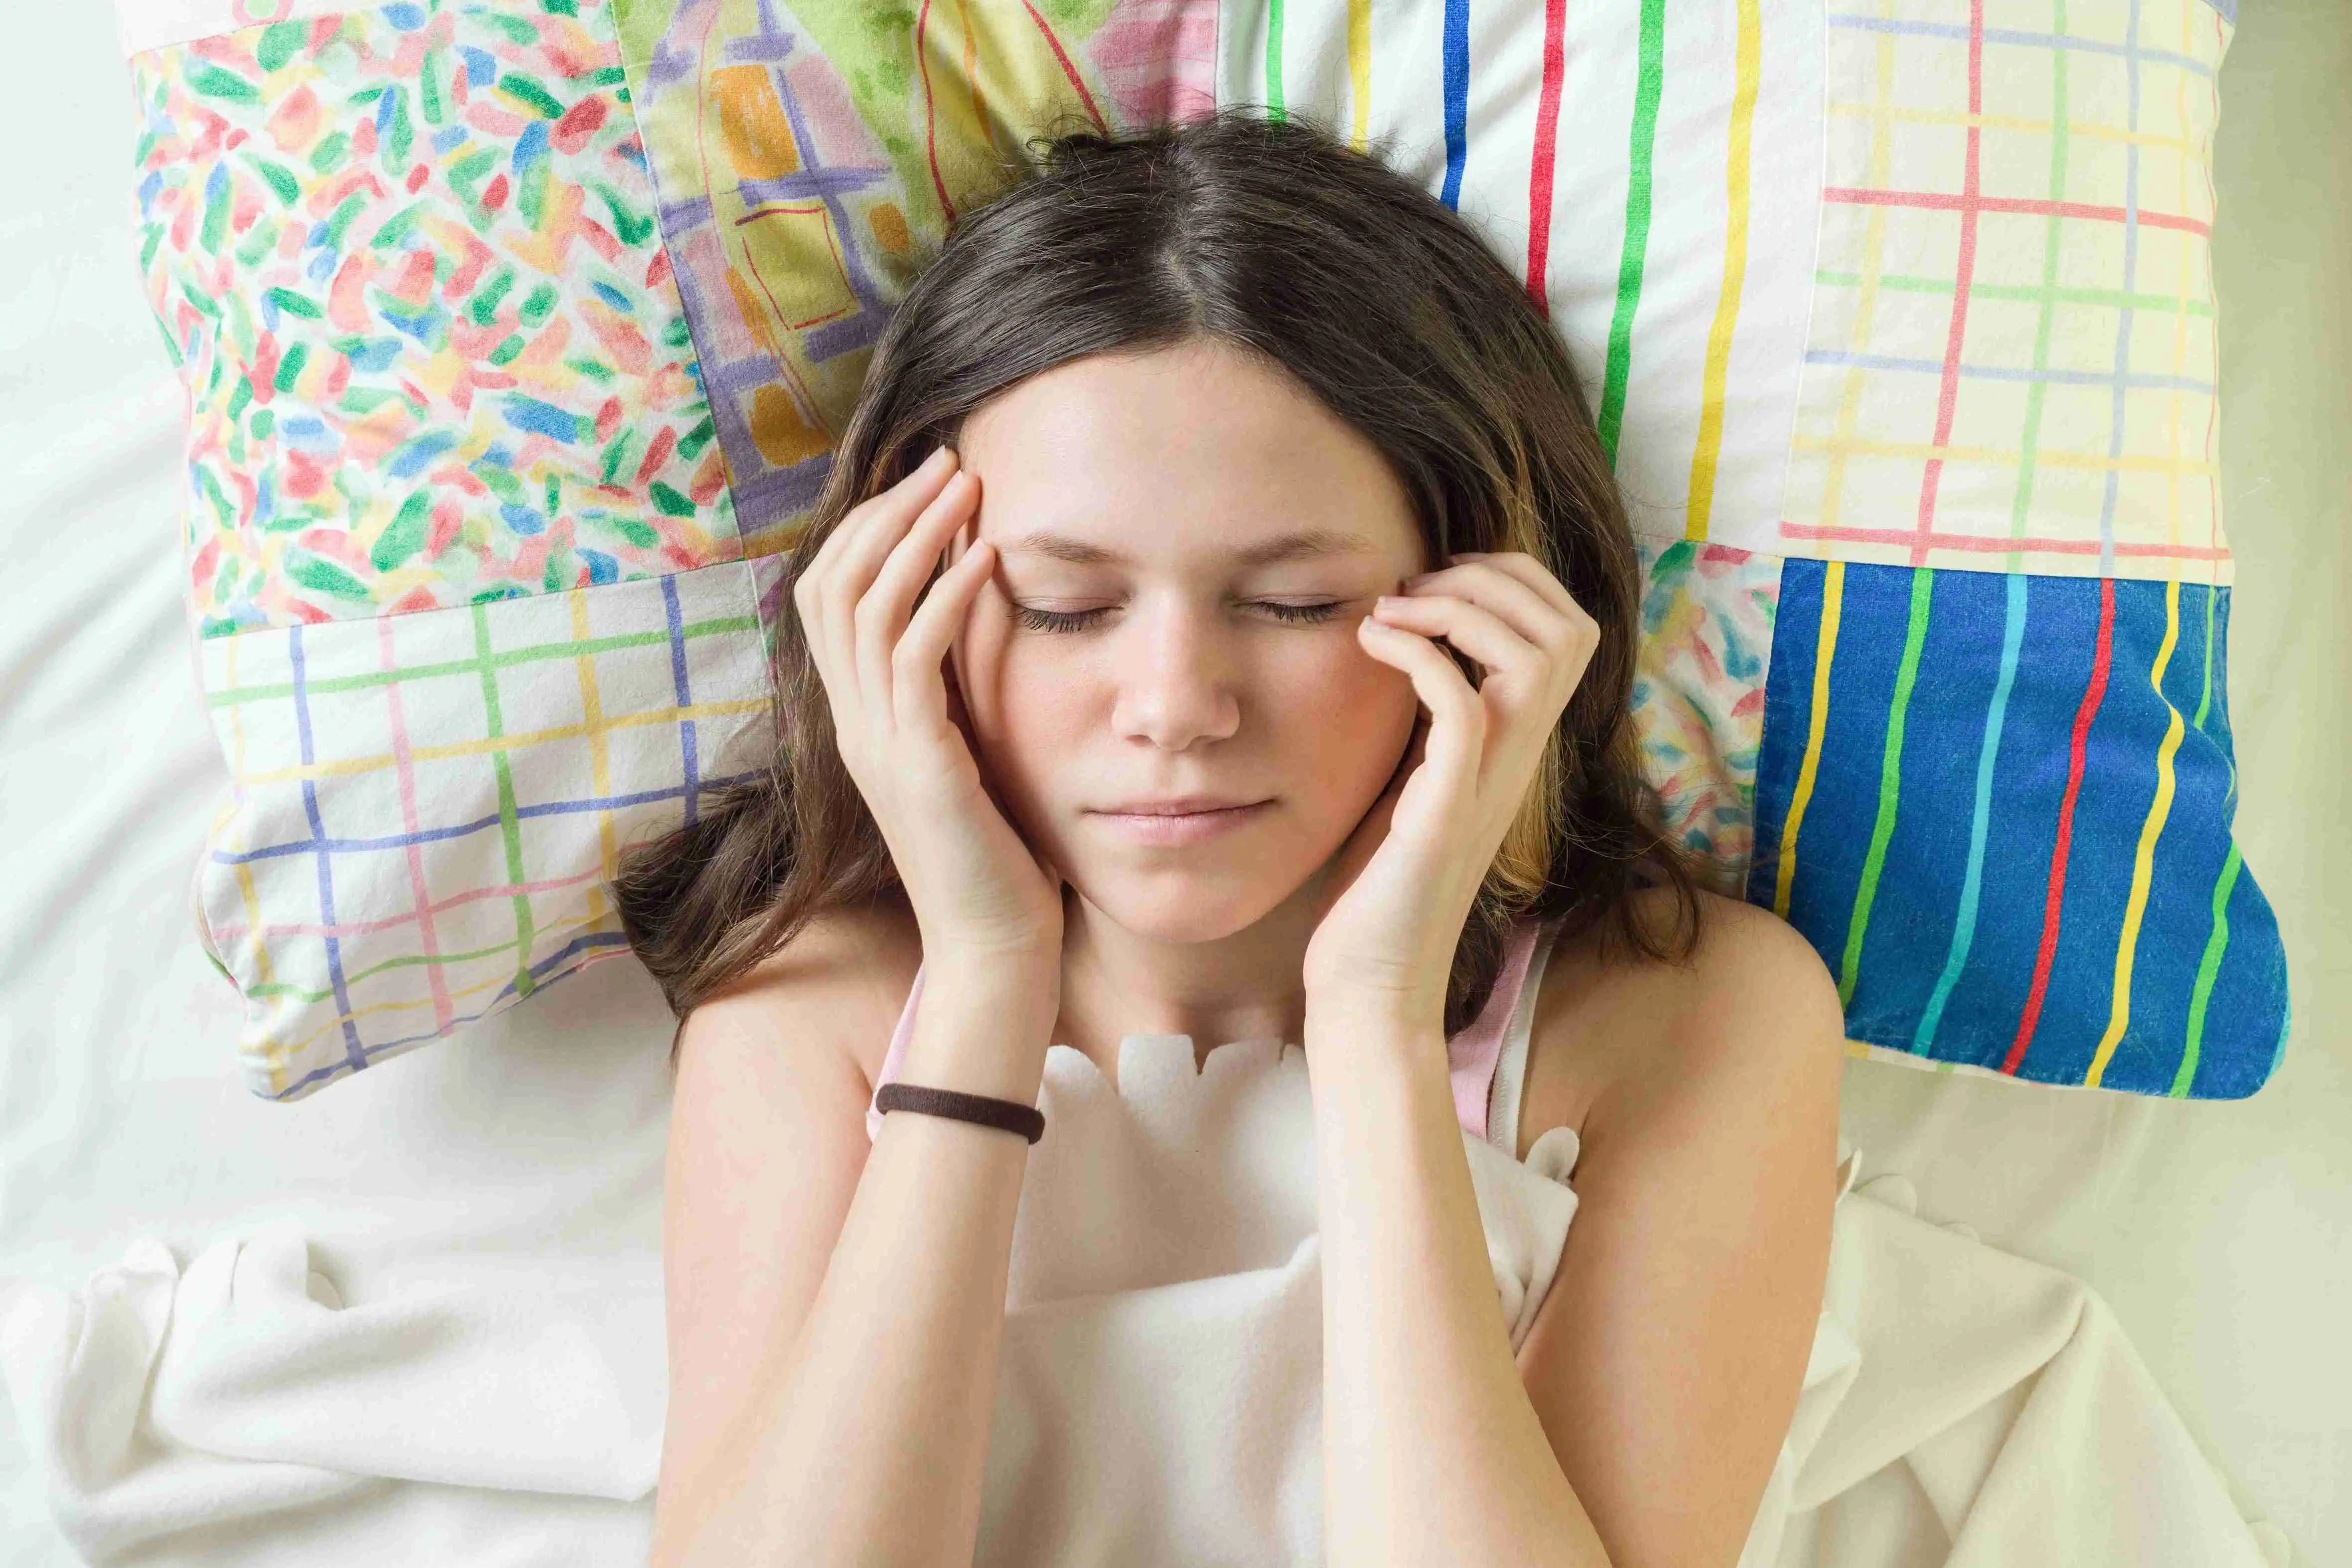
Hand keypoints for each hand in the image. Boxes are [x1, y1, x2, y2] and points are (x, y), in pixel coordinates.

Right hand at [792, 445, 1064, 965]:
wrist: (992, 947)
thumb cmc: (994, 855)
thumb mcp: (965, 755)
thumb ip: (951, 696)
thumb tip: (971, 627)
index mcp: (860, 719)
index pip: (830, 597)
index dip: (867, 529)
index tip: (924, 485)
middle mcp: (855, 724)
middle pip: (835, 583)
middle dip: (887, 511)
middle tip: (946, 462)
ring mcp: (879, 744)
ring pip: (867, 608)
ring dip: (917, 536)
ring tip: (967, 487)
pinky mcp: (919, 765)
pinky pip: (913, 660)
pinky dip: (946, 599)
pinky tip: (985, 560)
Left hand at [1300, 551, 1598, 1029]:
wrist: (1372, 981)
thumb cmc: (1380, 884)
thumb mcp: (1414, 776)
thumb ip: (1432, 716)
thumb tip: (1414, 645)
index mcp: (1517, 743)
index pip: (1567, 629)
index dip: (1513, 581)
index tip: (1432, 585)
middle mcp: (1520, 757)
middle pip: (1571, 628)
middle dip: (1494, 578)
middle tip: (1414, 587)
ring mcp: (1490, 783)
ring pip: (1537, 656)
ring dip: (1460, 607)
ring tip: (1391, 610)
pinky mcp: (1448, 810)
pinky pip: (1462, 703)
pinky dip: (1420, 653)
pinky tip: (1373, 644)